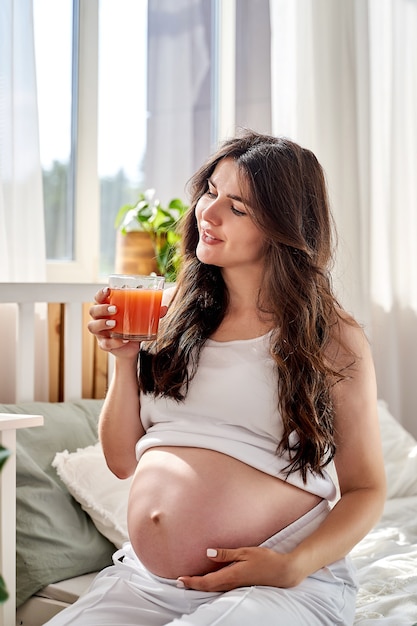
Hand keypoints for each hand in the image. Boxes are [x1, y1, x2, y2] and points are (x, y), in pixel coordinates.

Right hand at [88, 287, 168, 357]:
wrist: (131, 347)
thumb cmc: (133, 326)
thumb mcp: (142, 318)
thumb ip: (152, 312)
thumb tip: (164, 308)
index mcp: (106, 307)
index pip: (98, 297)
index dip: (101, 293)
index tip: (109, 290)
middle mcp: (99, 319)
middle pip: (93, 311)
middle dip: (102, 308)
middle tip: (115, 309)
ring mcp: (100, 332)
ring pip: (92, 326)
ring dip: (102, 324)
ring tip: (114, 323)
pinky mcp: (104, 344)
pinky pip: (105, 343)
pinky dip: (114, 342)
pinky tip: (123, 340)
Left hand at [177, 547, 303, 591]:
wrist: (283, 572)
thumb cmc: (266, 559)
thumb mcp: (245, 551)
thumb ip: (226, 554)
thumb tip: (208, 553)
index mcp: (231, 575)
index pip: (206, 581)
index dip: (192, 581)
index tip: (180, 579)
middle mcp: (232, 583)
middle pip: (208, 587)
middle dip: (193, 584)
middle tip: (180, 581)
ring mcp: (237, 586)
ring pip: (214, 588)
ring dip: (201, 585)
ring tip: (191, 581)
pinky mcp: (241, 585)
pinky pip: (222, 587)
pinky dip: (212, 584)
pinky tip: (210, 581)